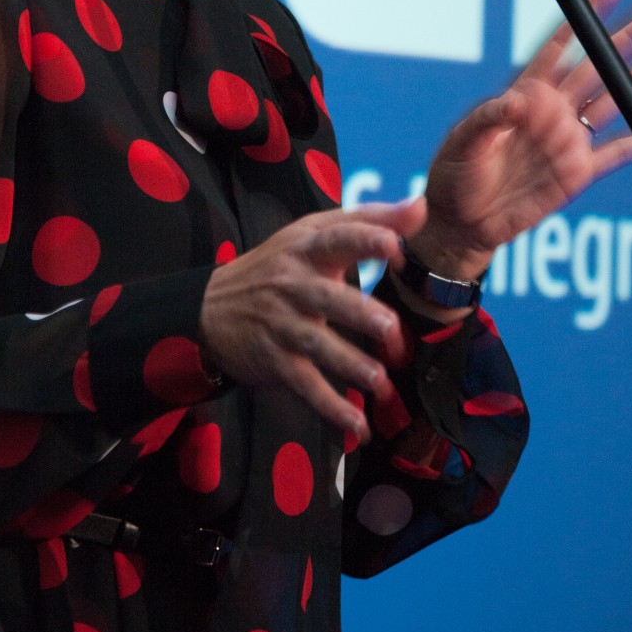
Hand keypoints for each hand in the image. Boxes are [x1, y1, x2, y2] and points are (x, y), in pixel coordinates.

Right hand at [199, 199, 424, 440]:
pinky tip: (358, 426)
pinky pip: (305, 385)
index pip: (337, 237)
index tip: (395, 246)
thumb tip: (422, 205)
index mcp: (307, 248)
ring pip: (318, 344)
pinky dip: (330, 407)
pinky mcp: (275, 360)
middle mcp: (293, 283)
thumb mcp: (312, 234)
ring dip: (350, 365)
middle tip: (391, 329)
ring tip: (380, 383)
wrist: (209, 307)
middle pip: (328, 297)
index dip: (366, 239)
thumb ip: (368, 221)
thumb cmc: (278, 265)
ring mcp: (282, 323)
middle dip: (360, 313)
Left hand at [408, 0, 631, 281]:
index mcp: (523, 95)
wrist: (461, 221)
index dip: (582, 19)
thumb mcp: (465, 141)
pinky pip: (617, 152)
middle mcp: (551, 112)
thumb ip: (491, 118)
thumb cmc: (454, 174)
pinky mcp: (576, 174)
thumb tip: (521, 101)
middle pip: (596, 67)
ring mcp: (566, 141)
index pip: (559, 47)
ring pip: (614, 101)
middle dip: (626, 39)